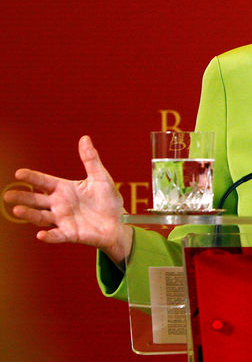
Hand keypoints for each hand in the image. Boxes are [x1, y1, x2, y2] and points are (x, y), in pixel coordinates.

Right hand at [4, 136, 132, 265]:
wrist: (118, 221)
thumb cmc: (108, 199)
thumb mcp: (101, 177)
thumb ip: (91, 159)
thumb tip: (85, 137)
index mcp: (64, 189)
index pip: (44, 181)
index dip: (32, 177)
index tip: (18, 173)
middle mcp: (59, 204)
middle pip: (36, 200)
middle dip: (22, 197)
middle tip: (8, 195)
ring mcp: (63, 220)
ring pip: (41, 217)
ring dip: (30, 214)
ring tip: (17, 211)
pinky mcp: (70, 234)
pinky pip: (57, 236)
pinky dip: (49, 236)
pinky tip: (40, 235)